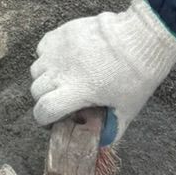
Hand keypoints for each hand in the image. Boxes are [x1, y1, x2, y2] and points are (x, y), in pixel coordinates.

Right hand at [31, 0, 175, 140]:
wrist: (139, 38)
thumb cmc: (136, 76)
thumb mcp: (127, 109)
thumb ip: (113, 129)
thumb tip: (103, 141)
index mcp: (75, 91)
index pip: (43, 110)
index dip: (44, 119)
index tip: (51, 120)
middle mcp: (60, 70)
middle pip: (36, 90)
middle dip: (45, 99)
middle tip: (61, 100)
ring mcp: (58, 50)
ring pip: (36, 69)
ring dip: (45, 78)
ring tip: (61, 79)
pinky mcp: (61, 33)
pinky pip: (42, 49)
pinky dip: (47, 57)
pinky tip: (63, 60)